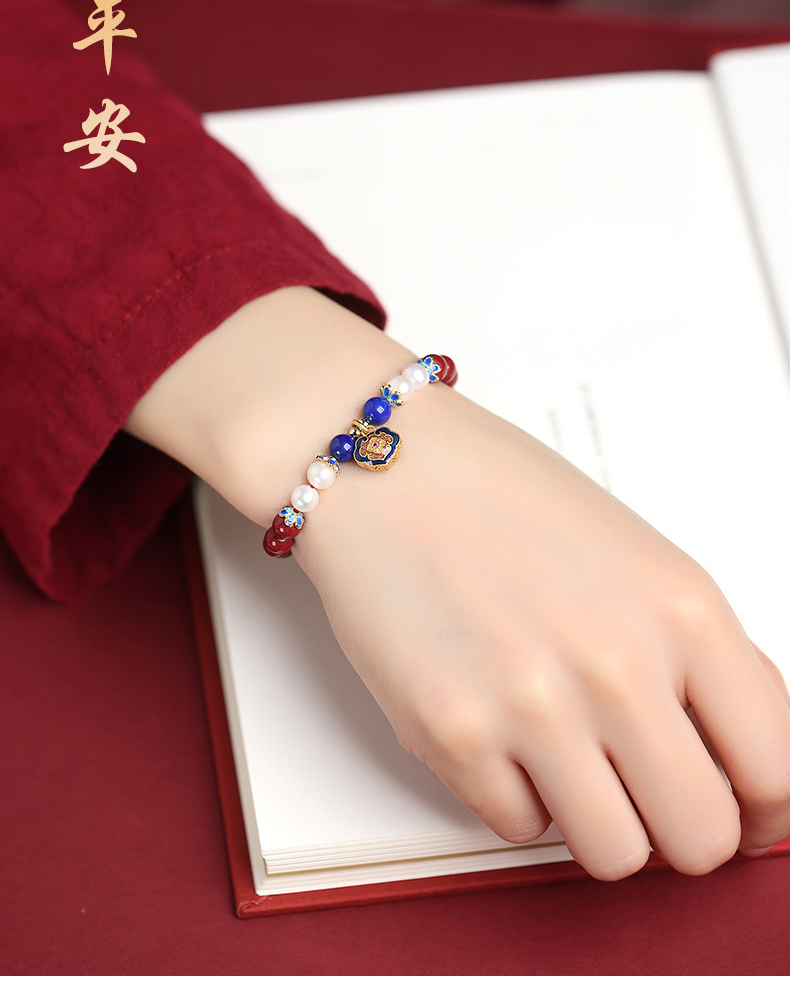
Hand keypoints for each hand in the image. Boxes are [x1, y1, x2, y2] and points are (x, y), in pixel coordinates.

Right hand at [126, 287, 789, 879]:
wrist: (385, 464)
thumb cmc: (504, 495)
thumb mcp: (638, 556)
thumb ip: (701, 656)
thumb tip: (743, 753)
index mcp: (683, 611)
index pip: (777, 773)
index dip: (764, 814)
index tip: (743, 814)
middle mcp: (617, 664)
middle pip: (703, 839)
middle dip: (680, 827)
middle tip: (647, 790)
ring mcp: (531, 705)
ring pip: (616, 856)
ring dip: (599, 820)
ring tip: (567, 757)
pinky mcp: (450, 734)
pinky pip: (517, 829)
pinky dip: (516, 794)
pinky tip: (498, 727)